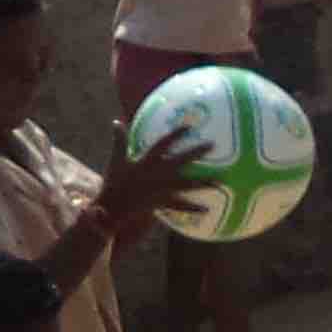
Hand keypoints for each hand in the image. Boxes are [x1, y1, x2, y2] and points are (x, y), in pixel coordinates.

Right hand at [97, 132, 212, 240]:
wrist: (112, 207)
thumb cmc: (114, 182)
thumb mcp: (116, 160)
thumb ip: (119, 141)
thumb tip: (116, 122)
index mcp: (146, 161)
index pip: (163, 144)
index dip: (176, 134)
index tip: (190, 126)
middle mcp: (157, 174)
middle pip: (180, 161)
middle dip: (196, 152)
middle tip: (212, 145)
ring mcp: (162, 189)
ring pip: (186, 184)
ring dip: (203, 182)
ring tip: (220, 180)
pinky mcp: (163, 202)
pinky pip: (181, 205)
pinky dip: (193, 207)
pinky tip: (208, 209)